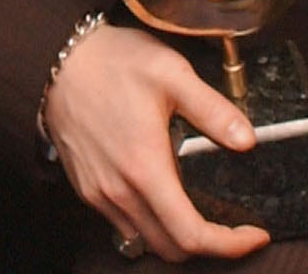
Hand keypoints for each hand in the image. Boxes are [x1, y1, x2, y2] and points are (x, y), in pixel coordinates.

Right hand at [46, 20, 267, 262]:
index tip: (255, 234)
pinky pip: (123, 225)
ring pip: (146, 242)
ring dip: (177, 237)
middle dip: (209, 246)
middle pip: (171, 249)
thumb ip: (212, 109)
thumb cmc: (109, 63)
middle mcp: (119, 190)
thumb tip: (247, 141)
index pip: (192, 235)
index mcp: (144, 168)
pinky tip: (161, 198)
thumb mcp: (170, 73)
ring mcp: (98, 192)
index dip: (231, 245)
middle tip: (232, 225)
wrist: (53, 58)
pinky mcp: (84, 186)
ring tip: (199, 213)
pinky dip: (149, 226)